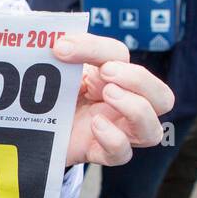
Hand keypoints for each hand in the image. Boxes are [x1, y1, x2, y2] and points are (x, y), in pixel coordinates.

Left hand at [53, 34, 174, 166]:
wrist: (32, 127)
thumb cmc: (55, 95)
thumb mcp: (62, 68)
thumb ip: (68, 54)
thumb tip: (62, 43)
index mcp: (116, 78)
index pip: (121, 56)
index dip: (96, 48)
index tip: (64, 48)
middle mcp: (126, 106)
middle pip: (163, 98)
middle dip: (140, 80)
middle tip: (106, 72)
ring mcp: (117, 132)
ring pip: (153, 131)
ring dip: (137, 109)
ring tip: (108, 94)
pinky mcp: (99, 152)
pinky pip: (122, 154)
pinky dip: (113, 138)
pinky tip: (96, 124)